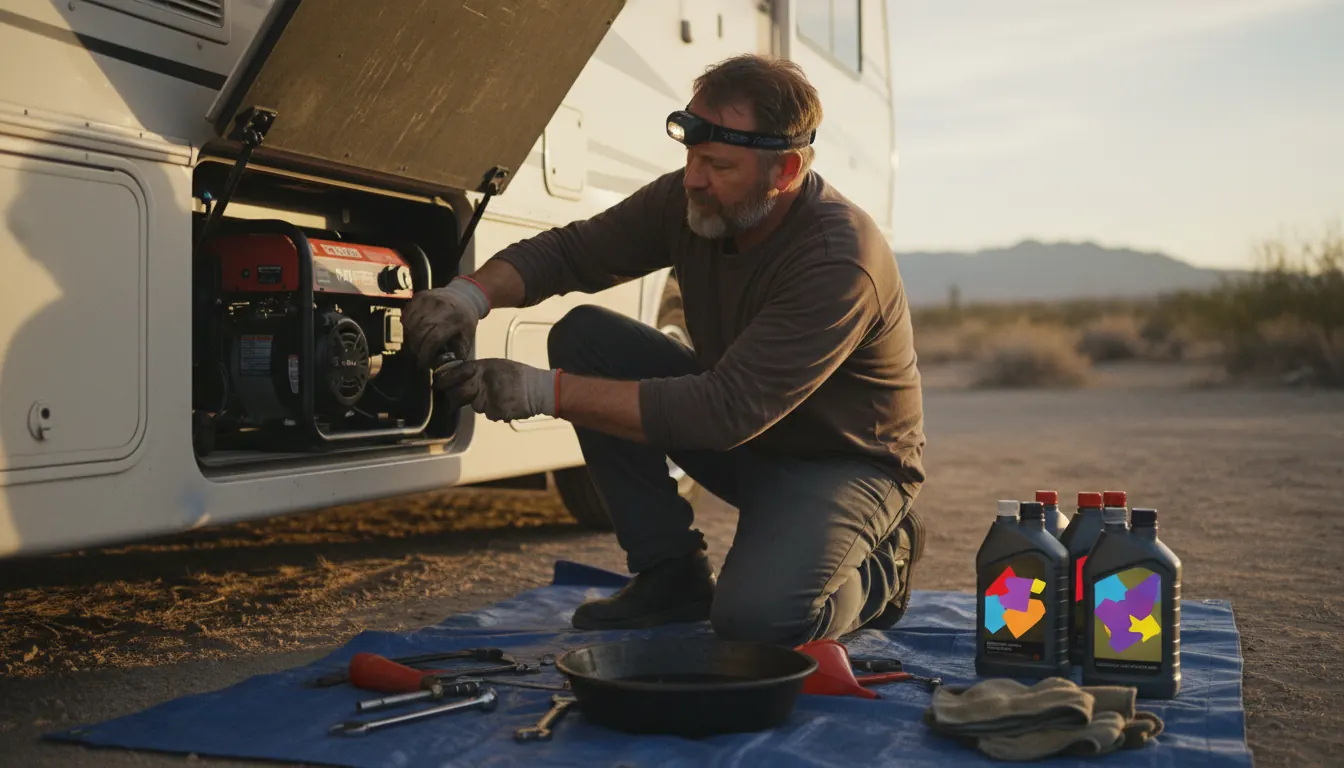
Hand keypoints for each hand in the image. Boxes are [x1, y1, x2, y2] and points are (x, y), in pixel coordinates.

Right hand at [402, 277, 490, 367]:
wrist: (463, 296)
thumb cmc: (465, 320)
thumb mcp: (467, 336)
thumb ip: (457, 352)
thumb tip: (447, 369)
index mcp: (454, 317)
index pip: (434, 338)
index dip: (426, 353)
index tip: (423, 363)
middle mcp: (439, 306)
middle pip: (419, 331)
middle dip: (416, 347)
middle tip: (419, 355)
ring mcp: (427, 299)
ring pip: (410, 324)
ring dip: (410, 338)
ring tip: (417, 345)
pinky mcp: (419, 296)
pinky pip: (407, 315)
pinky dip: (407, 326)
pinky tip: (414, 332)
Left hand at [435, 358, 557, 421]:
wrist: (539, 390)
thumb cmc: (520, 376)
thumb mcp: (497, 365)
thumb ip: (478, 370)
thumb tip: (459, 373)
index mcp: (481, 368)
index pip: (454, 374)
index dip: (445, 380)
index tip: (439, 384)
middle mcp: (481, 383)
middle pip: (458, 394)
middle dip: (456, 398)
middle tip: (458, 399)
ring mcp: (487, 400)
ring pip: (476, 405)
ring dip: (482, 403)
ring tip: (498, 397)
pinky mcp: (494, 413)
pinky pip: (489, 414)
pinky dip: (495, 410)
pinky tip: (505, 404)